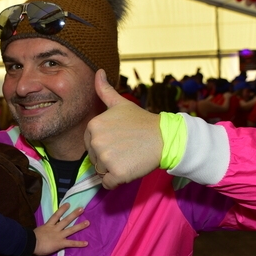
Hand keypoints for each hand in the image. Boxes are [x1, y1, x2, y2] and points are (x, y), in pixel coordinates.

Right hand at [33, 203, 88, 255]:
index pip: (56, 215)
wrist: (31, 243)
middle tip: (82, 209)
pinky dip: (79, 243)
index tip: (68, 204)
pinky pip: (71, 243)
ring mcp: (58, 235)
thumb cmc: (31, 239)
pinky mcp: (60, 243)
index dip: (62, 209)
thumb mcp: (37, 231)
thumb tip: (41, 233)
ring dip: (80, 226)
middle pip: (66, 220)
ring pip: (71, 229)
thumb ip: (42, 231)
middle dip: (74, 214)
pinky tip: (86, 243)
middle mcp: (55, 229)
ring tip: (88, 222)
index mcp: (48, 225)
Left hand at [85, 70, 162, 189]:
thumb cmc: (142, 121)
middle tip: (127, 148)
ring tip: (129, 156)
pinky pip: (108, 184)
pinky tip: (129, 168)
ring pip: (101, 171)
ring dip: (113, 168)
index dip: (105, 145)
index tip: (121, 139)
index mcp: (93, 125)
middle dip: (108, 157)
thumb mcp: (121, 104)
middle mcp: (96, 141)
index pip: (90, 144)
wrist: (165, 137)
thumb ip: (105, 90)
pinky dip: (117, 181)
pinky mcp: (116, 173)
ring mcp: (106, 158)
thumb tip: (98, 71)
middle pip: (94, 159)